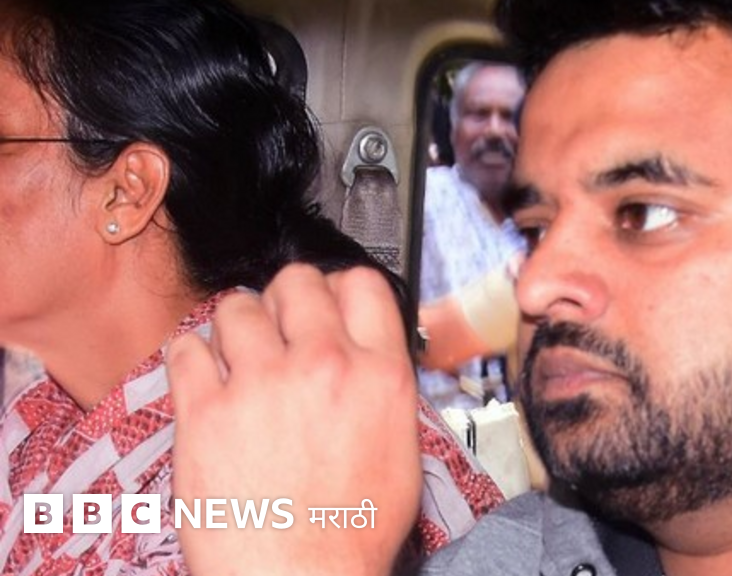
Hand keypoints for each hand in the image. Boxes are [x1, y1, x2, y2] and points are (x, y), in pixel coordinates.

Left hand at [169, 264, 420, 575]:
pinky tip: (205, 379)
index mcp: (379, 375)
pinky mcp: (205, 412)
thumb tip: (362, 352)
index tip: (326, 302)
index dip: (340, 287)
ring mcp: (260, 384)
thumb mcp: (402, 449)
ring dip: (237, 327)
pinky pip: (185, 349)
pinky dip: (192, 357)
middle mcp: (322, 366)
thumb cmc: (352, 532)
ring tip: (238, 358)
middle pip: (296, 281)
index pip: (360, 282)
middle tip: (279, 327)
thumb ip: (381, 385)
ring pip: (236, 307)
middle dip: (286, 299)